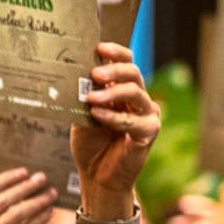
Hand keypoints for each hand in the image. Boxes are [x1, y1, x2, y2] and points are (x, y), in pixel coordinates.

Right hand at [0, 168, 58, 223]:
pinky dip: (39, 219)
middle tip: (42, 178)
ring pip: (14, 213)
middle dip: (24, 187)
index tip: (24, 172)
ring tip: (51, 193)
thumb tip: (20, 184)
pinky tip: (50, 212)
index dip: (5, 179)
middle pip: (0, 200)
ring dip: (36, 201)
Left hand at [71, 43, 158, 217]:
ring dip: (113, 92)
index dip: (116, 52)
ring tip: (92, 96)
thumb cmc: (91, 144)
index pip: (127, 62)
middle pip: (134, 73)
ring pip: (136, 93)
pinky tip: (97, 114)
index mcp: (124, 90)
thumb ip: (85, 95)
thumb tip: (75, 74)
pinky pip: (133, 120)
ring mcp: (147, 115)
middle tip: (95, 72)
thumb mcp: (82, 114)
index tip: (99, 47)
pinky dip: (114, 116)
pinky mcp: (148, 133)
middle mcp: (139, 99)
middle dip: (114, 70)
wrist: (97, 176)